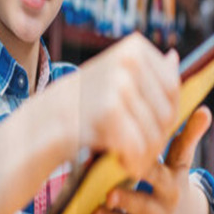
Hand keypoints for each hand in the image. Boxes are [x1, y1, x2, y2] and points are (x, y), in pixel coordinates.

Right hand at [67, 32, 180, 179]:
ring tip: (130, 161)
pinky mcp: (108, 113)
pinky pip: (138, 148)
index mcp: (134, 48)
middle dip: (157, 139)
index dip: (167, 116)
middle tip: (138, 152)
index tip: (148, 130)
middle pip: (167, 112)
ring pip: (155, 134)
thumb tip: (175, 58)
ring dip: (146, 156)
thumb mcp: (111, 79)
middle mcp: (128, 61)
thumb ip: (145, 72)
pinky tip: (122, 165)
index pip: (173, 88)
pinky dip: (134, 163)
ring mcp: (118, 85)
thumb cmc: (79, 105)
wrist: (37, 126)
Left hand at [92, 106, 211, 213]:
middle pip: (146, 207)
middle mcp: (167, 211)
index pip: (158, 177)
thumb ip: (189, 135)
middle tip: (109, 194)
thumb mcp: (181, 160)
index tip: (128, 162)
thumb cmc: (175, 180)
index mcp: (173, 186)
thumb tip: (205, 111)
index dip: (144, 170)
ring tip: (96, 212)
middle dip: (128, 201)